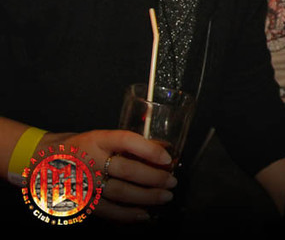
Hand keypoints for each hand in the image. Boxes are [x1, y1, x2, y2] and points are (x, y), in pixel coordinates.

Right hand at [40, 129, 175, 221]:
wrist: (42, 161)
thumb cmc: (80, 147)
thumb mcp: (100, 138)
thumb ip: (127, 145)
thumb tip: (163, 150)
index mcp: (96, 140)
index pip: (126, 141)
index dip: (149, 149)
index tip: (167, 158)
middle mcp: (89, 161)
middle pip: (127, 170)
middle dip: (154, 177)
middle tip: (172, 181)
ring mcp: (84, 183)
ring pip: (120, 192)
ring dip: (147, 197)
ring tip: (166, 197)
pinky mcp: (80, 201)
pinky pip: (107, 211)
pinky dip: (128, 215)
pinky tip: (144, 214)